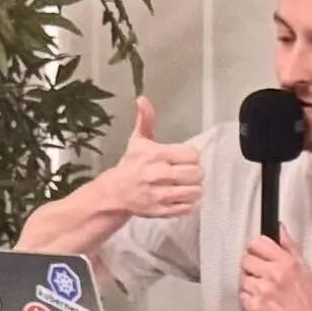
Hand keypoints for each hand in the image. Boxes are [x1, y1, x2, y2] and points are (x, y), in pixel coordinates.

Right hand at [84, 97, 201, 220]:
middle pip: (197, 174)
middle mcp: (159, 175)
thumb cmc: (130, 165)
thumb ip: (146, 120)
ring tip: (184, 186)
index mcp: (156, 155)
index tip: (183, 159)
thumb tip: (142, 99)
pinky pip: (187, 208)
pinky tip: (178, 198)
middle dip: (194, 174)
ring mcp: (160, 195)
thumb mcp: (138, 141)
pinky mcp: (161, 211)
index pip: (192, 155)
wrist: (114, 193)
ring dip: (193, 190)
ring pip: (195, 192)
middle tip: (185, 174)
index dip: (191, 157)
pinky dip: (186, 204)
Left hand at [240, 229, 311, 310]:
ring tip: (264, 292)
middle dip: (252, 268)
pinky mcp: (255, 307)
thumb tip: (279, 228)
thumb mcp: (302, 268)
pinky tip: (262, 303)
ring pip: (243, 279)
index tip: (258, 255)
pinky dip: (250, 300)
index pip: (257, 243)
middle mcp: (274, 275)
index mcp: (286, 262)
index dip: (255, 249)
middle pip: (246, 260)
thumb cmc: (306, 301)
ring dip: (250, 285)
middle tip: (261, 276)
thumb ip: (288, 246)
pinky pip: (243, 296)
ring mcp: (263, 291)